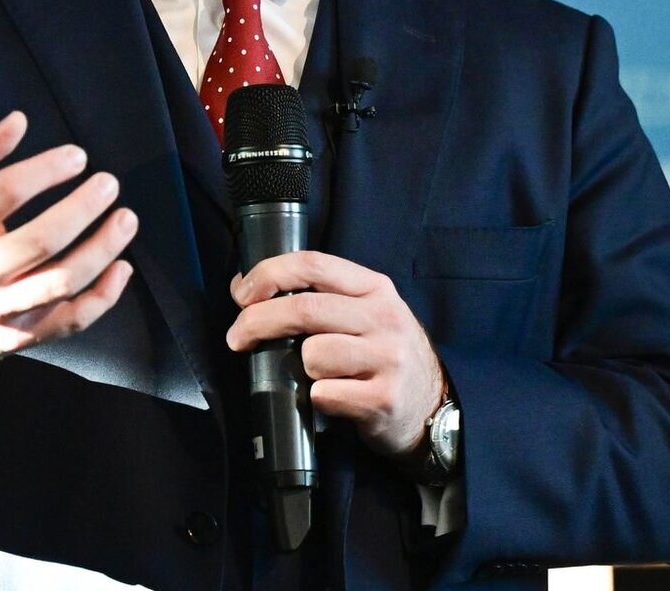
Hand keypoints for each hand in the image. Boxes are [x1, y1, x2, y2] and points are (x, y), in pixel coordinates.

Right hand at [0, 112, 137, 365]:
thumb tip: (19, 120)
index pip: (6, 192)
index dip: (47, 169)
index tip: (77, 156)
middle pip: (42, 240)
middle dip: (83, 208)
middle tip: (110, 183)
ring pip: (61, 282)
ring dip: (102, 249)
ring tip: (126, 219)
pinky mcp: (15, 338)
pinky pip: (68, 322)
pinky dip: (102, 298)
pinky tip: (121, 268)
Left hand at [226, 251, 445, 460]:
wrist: (432, 405)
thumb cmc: (383, 354)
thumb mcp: (362, 312)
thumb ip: (315, 295)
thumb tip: (243, 288)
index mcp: (374, 288)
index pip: (313, 264)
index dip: (269, 274)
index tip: (242, 294)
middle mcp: (384, 318)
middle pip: (304, 309)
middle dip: (258, 322)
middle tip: (237, 337)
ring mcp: (387, 358)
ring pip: (312, 355)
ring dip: (302, 368)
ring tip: (321, 375)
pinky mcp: (384, 399)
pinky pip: (324, 394)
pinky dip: (318, 399)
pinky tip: (335, 398)